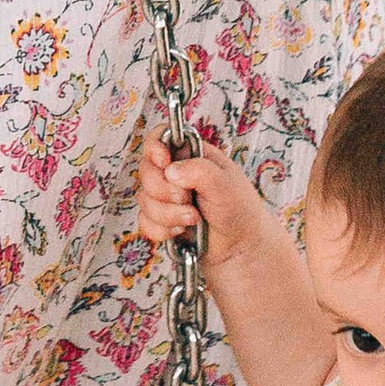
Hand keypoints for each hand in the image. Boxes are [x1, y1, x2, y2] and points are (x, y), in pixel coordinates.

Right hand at [138, 137, 275, 281]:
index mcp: (191, 155)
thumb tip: (170, 170)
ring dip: (168, 214)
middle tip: (188, 199)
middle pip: (146, 171)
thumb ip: (200, 171)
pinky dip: (163, 230)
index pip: (160, 138)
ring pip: (144, 200)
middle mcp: (175, 173)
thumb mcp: (226, 184)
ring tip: (194, 218)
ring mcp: (165, 197)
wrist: (240, 247)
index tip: (164, 162)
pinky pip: (145, 222)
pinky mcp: (160, 220)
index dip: (155, 147)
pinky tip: (182, 231)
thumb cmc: (240, 210)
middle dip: (165, 190)